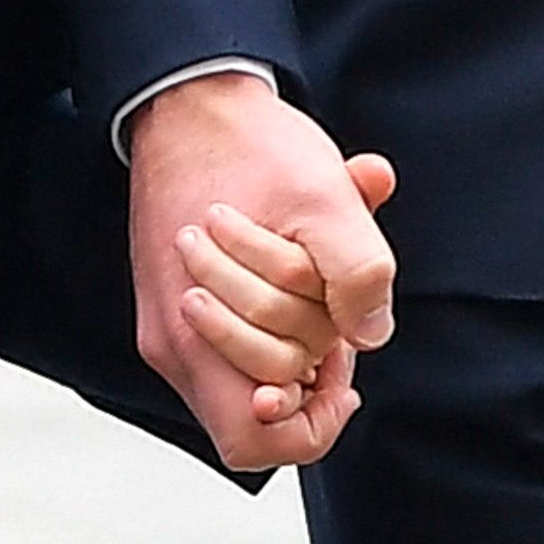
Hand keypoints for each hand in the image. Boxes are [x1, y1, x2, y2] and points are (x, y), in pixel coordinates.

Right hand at [126, 70, 398, 470]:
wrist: (193, 104)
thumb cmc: (252, 147)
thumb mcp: (326, 197)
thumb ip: (358, 272)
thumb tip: (371, 336)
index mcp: (193, 330)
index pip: (254, 439)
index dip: (311, 419)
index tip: (343, 368)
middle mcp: (174, 342)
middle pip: (257, 411)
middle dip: (309, 371)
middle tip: (338, 326)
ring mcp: (172, 326)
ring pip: (248, 376)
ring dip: (296, 341)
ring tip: (318, 295)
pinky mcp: (176, 306)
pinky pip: (233, 345)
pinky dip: (276, 320)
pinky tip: (297, 275)